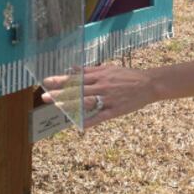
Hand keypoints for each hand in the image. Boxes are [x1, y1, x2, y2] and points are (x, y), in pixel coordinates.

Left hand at [42, 64, 156, 127]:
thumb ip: (90, 70)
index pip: (76, 78)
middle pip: (78, 90)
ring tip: (57, 107)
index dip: (61, 80)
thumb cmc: (128, 75)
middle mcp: (102, 86)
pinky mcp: (115, 110)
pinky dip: (90, 120)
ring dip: (71, 105)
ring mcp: (108, 99)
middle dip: (60, 93)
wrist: (148, 84)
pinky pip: (100, 116)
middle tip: (45, 96)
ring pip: (87, 102)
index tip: (46, 81)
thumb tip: (72, 69)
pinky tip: (79, 124)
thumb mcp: (109, 68)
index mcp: (100, 76)